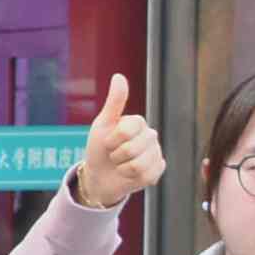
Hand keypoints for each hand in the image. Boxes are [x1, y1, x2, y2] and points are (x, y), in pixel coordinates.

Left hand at [69, 73, 165, 210]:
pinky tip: (128, 174)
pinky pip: (146, 175)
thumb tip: (119, 76)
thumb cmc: (98, 148)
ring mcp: (155, 154)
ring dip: (122, 168)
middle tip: (113, 155)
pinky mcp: (157, 171)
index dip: (112, 140)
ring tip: (120, 165)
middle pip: (133, 148)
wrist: (98, 175)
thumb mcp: (102, 124)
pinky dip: (131, 177)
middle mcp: (150, 136)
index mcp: (138, 122)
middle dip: (116, 155)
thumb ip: (114, 102)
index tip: (107, 142)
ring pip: (139, 164)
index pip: (127, 130)